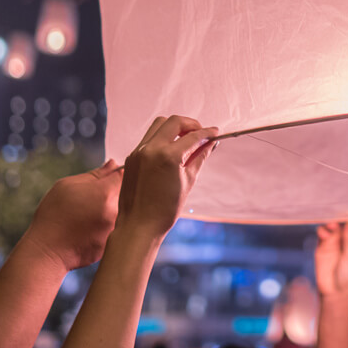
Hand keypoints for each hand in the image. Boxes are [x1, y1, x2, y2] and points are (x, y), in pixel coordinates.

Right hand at [24, 159, 122, 270]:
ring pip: (125, 212)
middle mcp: (116, 211)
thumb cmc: (53, 215)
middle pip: (128, 194)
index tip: (110, 178)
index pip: (125, 174)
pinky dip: (108, 226)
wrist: (46, 251)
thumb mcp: (66, 186)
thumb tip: (113, 164)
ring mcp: (117, 229)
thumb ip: (94, 174)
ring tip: (90, 215)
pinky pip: (118, 229)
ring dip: (113, 210)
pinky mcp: (115, 243)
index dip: (118, 174)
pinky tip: (90, 229)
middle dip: (116, 193)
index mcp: (105, 193)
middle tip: (95, 199)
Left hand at [116, 116, 217, 237]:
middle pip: (175, 122)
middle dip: (191, 124)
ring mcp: (139, 151)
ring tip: (187, 139)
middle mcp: (151, 149)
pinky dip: (163, 137)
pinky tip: (172, 148)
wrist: (139, 225)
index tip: (215, 133)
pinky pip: (149, 137)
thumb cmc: (165, 209)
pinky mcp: (132, 156)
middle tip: (201, 134)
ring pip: (159, 124)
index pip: (193, 136)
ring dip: (175, 127)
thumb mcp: (188, 181)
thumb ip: (199, 157)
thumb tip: (210, 143)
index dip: (207, 133)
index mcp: (168, 156)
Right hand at [315, 221, 347, 297]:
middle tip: (341, 214)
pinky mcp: (324, 242)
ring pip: (333, 223)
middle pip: (346, 219)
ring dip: (332, 222)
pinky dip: (322, 230)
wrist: (333, 290)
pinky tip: (324, 234)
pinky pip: (322, 232)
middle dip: (343, 215)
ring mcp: (336, 238)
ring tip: (331, 226)